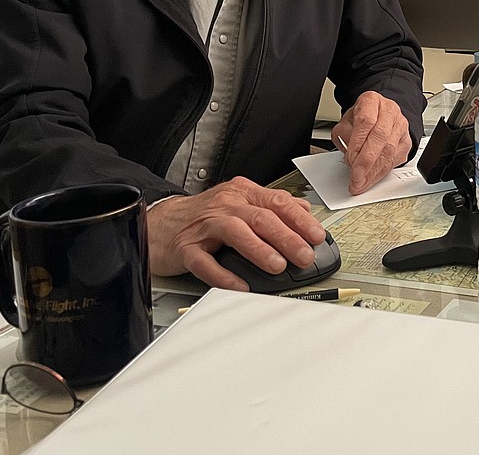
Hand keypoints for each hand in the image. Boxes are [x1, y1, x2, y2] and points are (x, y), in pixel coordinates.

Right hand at [147, 177, 325, 289]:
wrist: (160, 222)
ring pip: (235, 233)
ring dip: (259, 250)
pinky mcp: (186, 248)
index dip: (300, 220)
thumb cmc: (205, 216)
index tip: (318, 236)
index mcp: (242, 193)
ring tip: (278, 266)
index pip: (277, 202)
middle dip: (287, 238)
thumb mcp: (241, 202)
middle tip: (305, 256)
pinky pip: (205, 262)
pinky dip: (224, 276)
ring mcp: (204, 227)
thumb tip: (304, 211)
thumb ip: (272, 206)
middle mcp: (225, 205)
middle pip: (260, 217)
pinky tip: (240, 285)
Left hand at [332, 91, 411, 194]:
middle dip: (366, 161)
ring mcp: (401, 126)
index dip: (358, 143)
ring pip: (389, 151)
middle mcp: (389, 111)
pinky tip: (370, 179)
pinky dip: (380, 173)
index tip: (350, 159)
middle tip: (356, 176)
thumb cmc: (362, 117)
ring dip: (373, 171)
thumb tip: (350, 156)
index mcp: (372, 101)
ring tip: (360, 183)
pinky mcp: (406, 141)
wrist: (380, 115)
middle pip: (380, 137)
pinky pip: (394, 160)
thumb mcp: (346, 120)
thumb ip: (344, 135)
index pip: (366, 121)